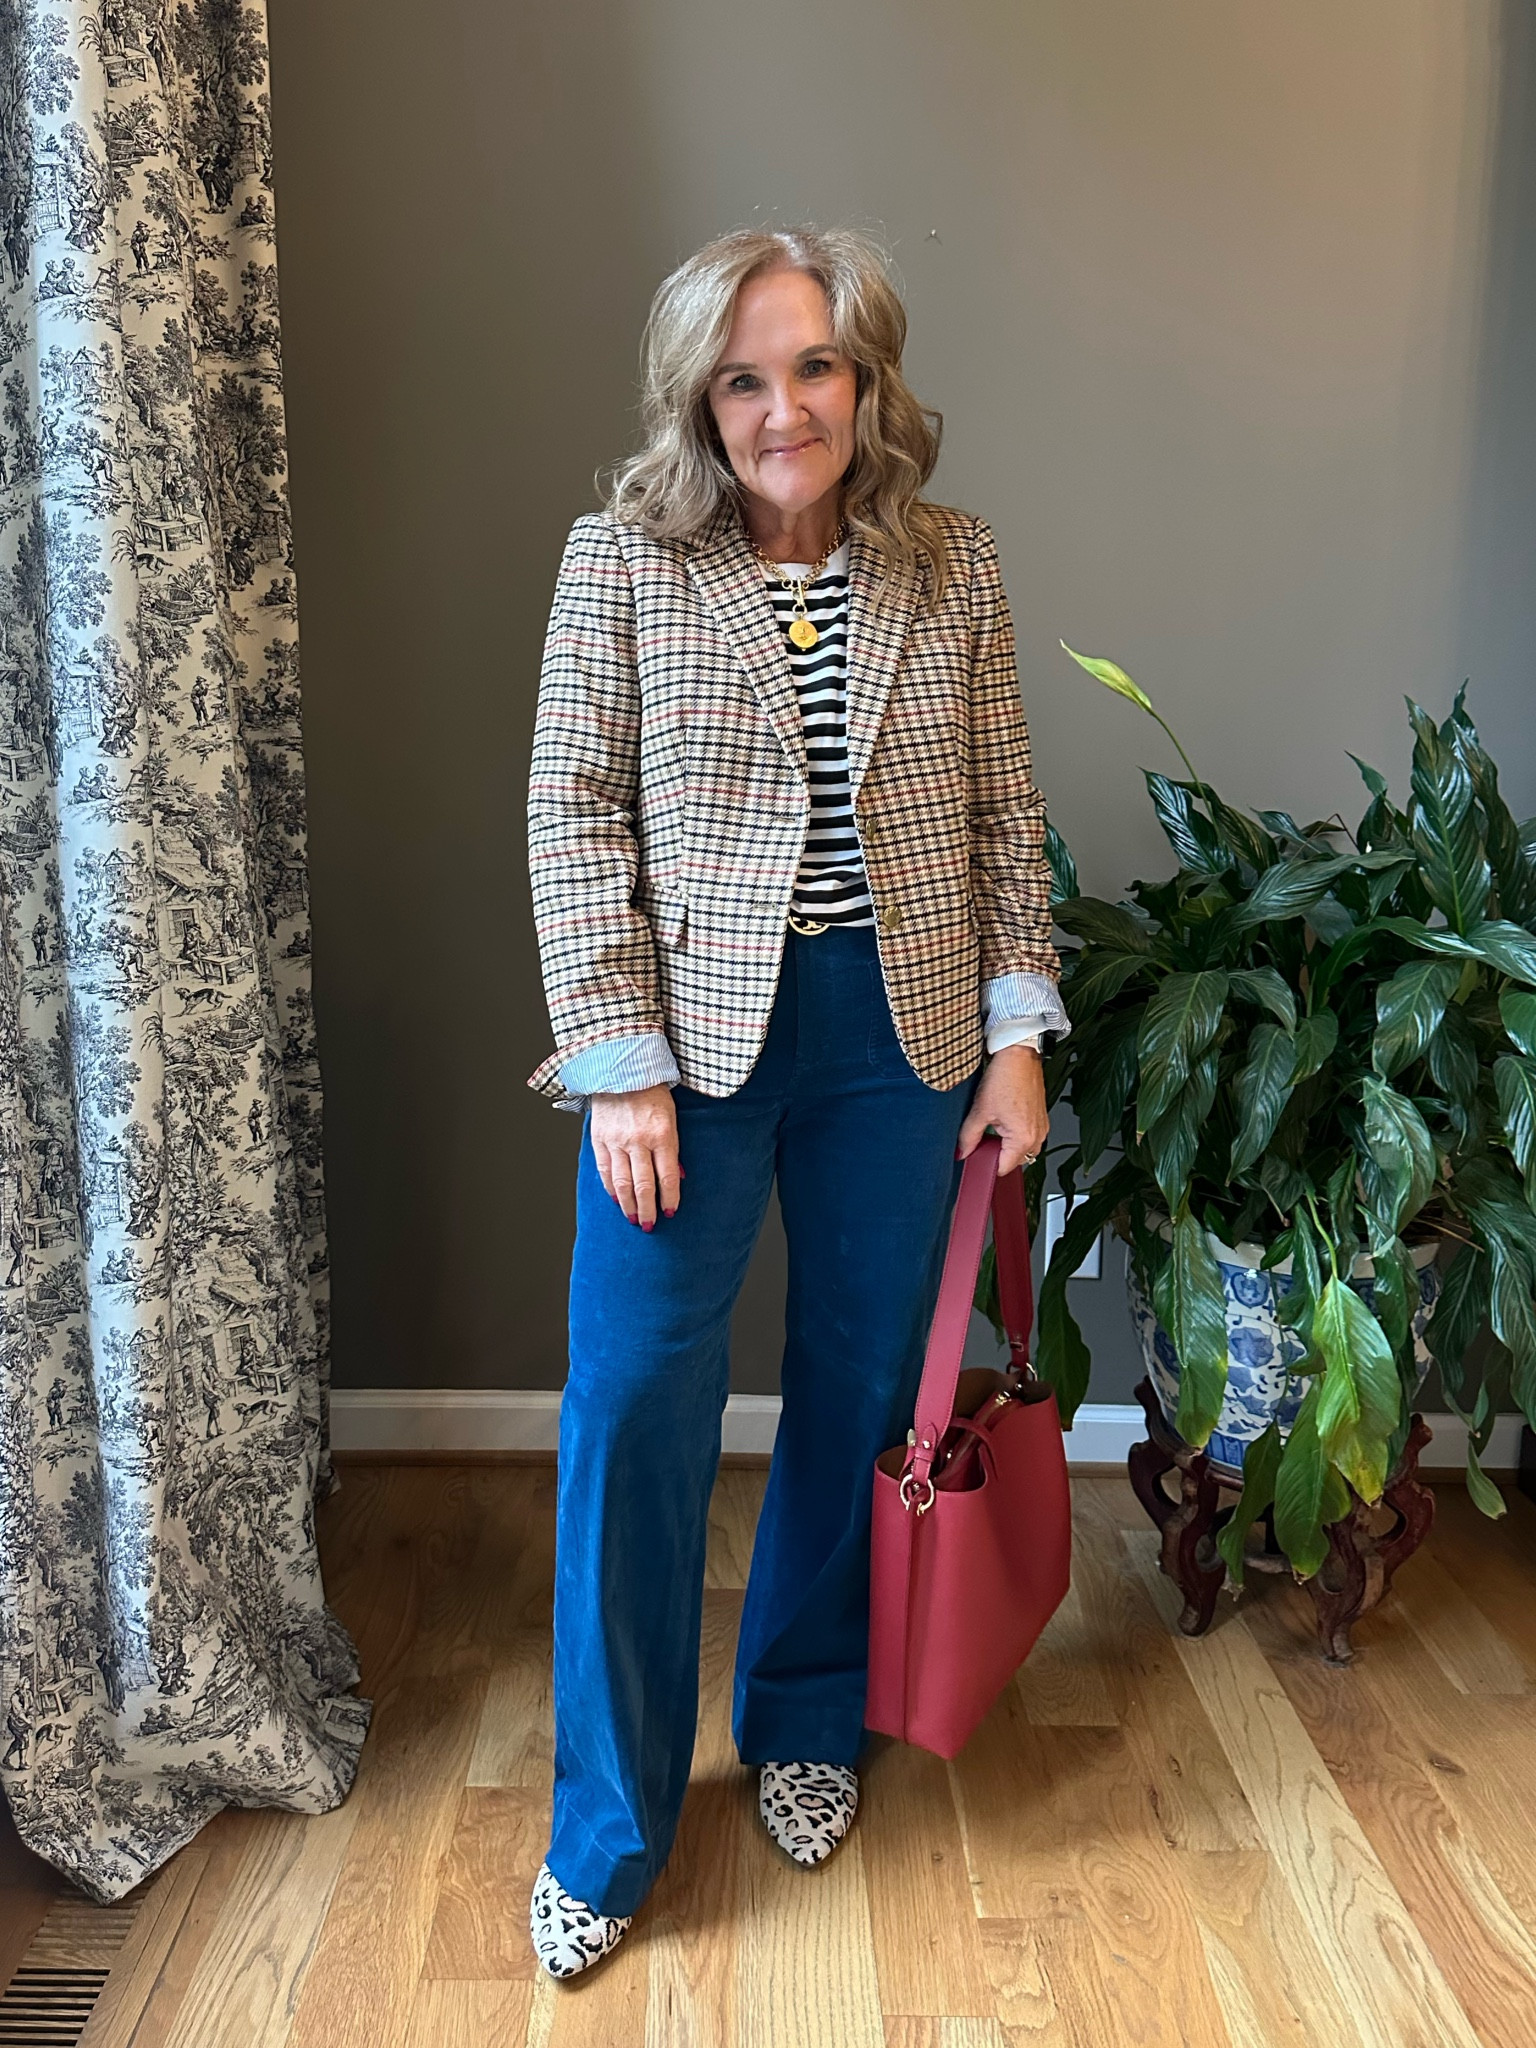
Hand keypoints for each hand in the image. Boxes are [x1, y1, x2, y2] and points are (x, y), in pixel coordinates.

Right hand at [589, 1084, 680, 1228]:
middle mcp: (638, 1140)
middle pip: (643, 1185)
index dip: (670, 1198)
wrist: (622, 1070)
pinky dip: (610, 1188)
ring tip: (633, 1218)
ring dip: (628, 1205)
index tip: (671, 1212)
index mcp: (661, 1134)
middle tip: (649, 1225)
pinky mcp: (599, 1139)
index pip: (668, 1176)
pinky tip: (616, 1199)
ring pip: (622, 1182)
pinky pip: (604, 1170)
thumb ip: (673, 1148)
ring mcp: (616, 1141)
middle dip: (647, 1209)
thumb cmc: (652, 1093)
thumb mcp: (672, 1118)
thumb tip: (678, 1177)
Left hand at [957, 1044, 1047, 1175]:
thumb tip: (962, 1152)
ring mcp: (1042, 1127)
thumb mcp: (980, 1110)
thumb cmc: (1005, 1078)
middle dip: (997, 1155)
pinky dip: (1015, 1134)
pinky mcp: (1041, 1118)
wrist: (1019, 1055)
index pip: (1003, 1168)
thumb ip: (969, 1136)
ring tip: (993, 1126)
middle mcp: (1037, 1136)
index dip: (987, 1165)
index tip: (975, 1159)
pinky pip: (1028, 1136)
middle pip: (1014, 1160)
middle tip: (982, 1140)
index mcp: (1023, 1138)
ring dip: (1006, 1144)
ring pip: (1021, 1149)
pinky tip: (1003, 1119)